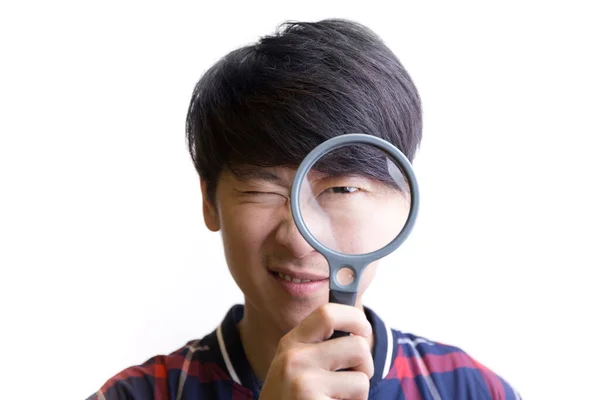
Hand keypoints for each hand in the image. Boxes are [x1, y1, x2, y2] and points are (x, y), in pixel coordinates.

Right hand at [259, 303, 373, 399]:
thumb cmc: (293, 399)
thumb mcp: (295, 366)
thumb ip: (319, 346)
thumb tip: (360, 327)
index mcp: (291, 343)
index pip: (328, 313)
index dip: (355, 318)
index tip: (364, 330)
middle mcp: (293, 359)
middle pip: (357, 346)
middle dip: (366, 366)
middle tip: (351, 383)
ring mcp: (303, 384)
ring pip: (362, 380)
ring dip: (358, 396)